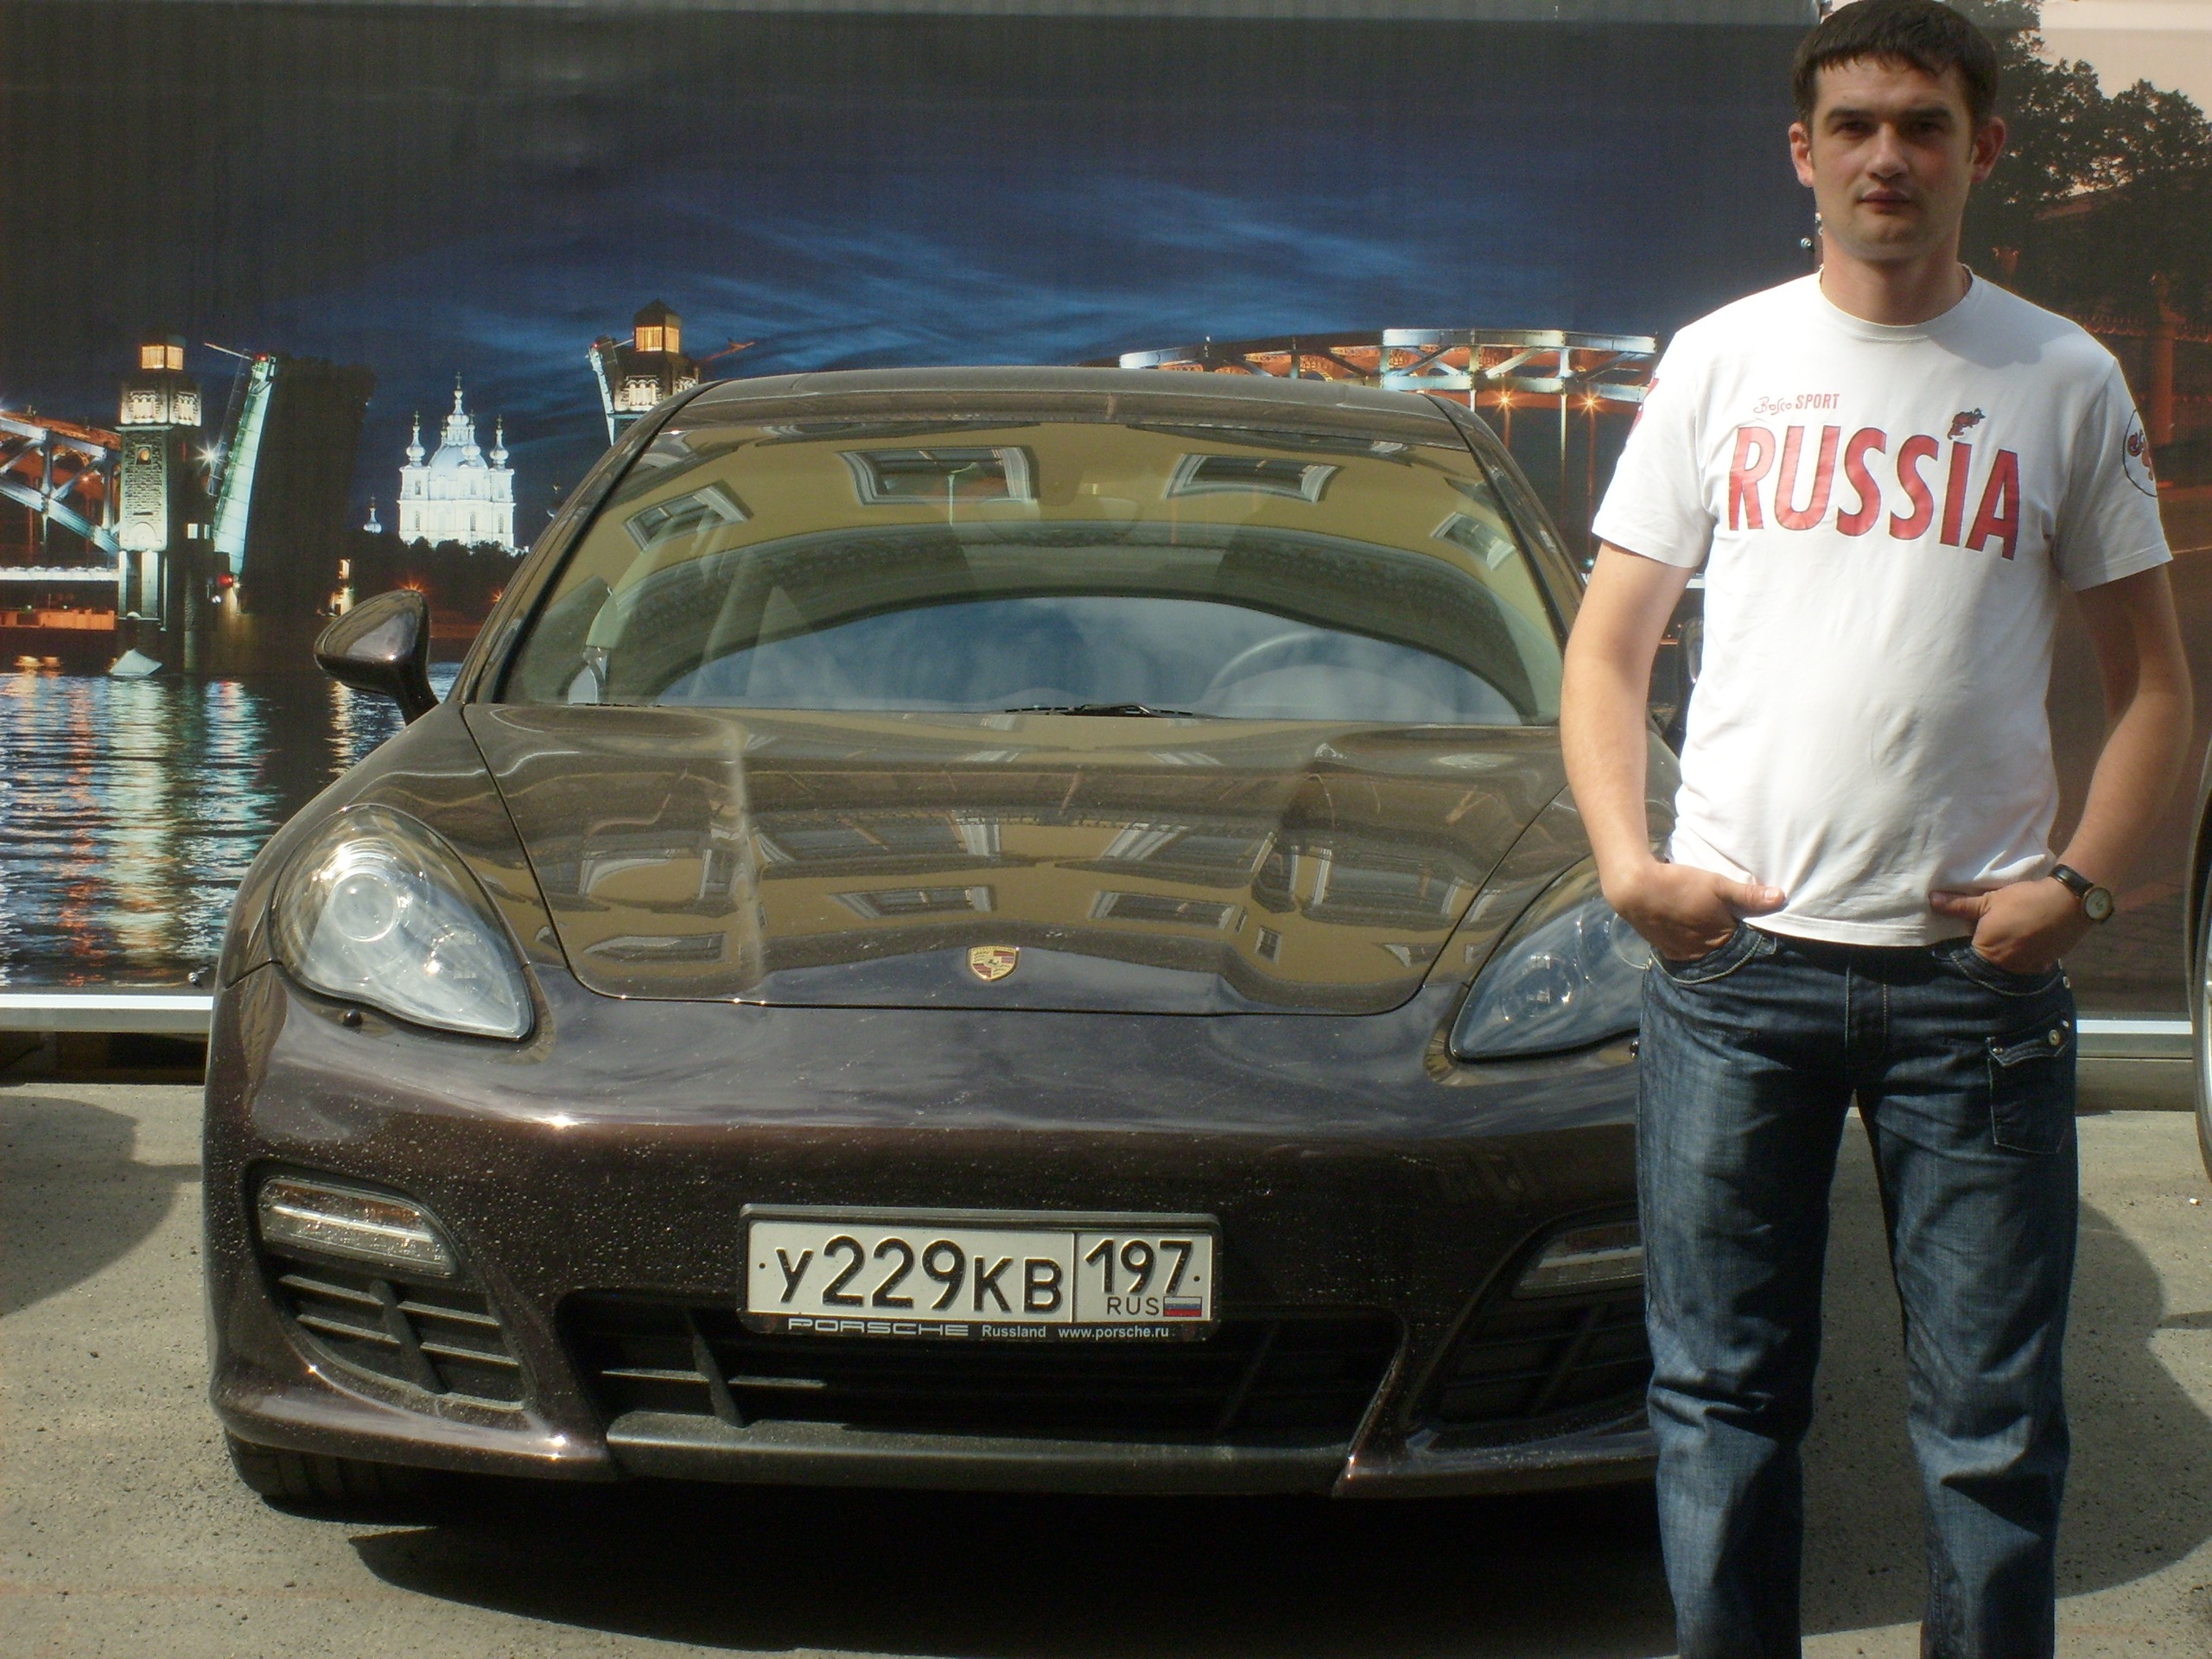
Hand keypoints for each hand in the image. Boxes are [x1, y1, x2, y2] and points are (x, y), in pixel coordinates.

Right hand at [1606, 859, 1785, 961]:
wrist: (1635, 890)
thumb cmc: (1681, 885)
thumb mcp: (1717, 884)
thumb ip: (1748, 895)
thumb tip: (1782, 898)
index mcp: (1720, 938)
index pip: (1742, 940)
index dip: (1744, 928)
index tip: (1745, 918)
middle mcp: (1702, 952)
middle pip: (1721, 947)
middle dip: (1725, 936)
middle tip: (1724, 919)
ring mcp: (1681, 953)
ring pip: (1702, 949)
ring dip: (1706, 940)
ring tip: (1706, 924)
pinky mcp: (1664, 949)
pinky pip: (1684, 951)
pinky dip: (1689, 943)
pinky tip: (1687, 929)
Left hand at [1929, 878, 2089, 974]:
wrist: (2069, 902)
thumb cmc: (2024, 900)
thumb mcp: (1989, 900)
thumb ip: (1959, 905)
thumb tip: (1931, 900)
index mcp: (1987, 951)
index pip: (1967, 956)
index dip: (1966, 947)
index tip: (1967, 937)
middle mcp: (2006, 966)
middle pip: (1988, 963)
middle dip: (1986, 952)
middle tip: (1990, 936)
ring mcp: (2027, 968)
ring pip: (2008, 966)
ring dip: (2005, 956)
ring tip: (2008, 939)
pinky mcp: (2045, 966)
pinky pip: (2028, 966)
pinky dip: (2024, 957)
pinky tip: (2025, 944)